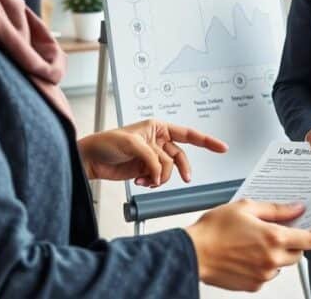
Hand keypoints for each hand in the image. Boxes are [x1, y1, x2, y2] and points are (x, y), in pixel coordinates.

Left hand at [77, 119, 227, 186]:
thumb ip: (151, 157)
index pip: (188, 134)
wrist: (89, 161)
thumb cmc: (105, 143)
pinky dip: (151, 182)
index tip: (222, 147)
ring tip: (146, 179)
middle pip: (179, 157)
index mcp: (158, 127)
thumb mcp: (131, 144)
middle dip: (180, 169)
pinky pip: (157, 178)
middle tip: (186, 178)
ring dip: (159, 177)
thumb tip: (161, 171)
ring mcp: (151, 156)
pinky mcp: (144, 169)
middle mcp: (157, 141)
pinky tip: (140, 181)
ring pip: (168, 170)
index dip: (207, 141)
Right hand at [186, 200, 310, 291]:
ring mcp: (262, 275)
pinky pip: (267, 274)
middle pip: (298, 252)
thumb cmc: (214, 230)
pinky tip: (249, 252)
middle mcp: (272, 259)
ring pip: (282, 264)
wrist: (191, 253)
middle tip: (282, 229)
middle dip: (294, 241)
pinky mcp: (252, 285)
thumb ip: (276, 210)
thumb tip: (296, 209)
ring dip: (278, 253)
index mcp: (274, 238)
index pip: (310, 239)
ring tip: (258, 240)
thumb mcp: (247, 208)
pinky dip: (264, 264)